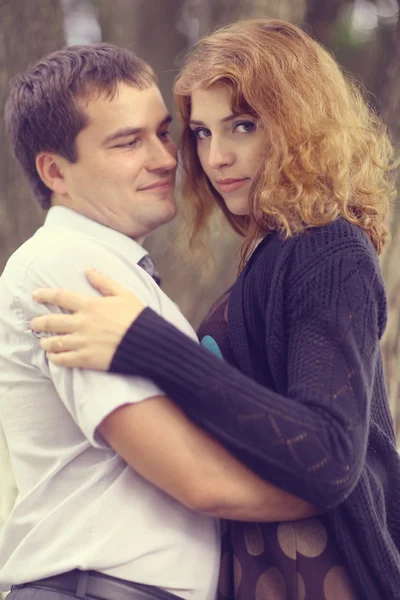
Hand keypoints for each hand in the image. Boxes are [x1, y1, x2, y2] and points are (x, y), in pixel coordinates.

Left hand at [30, 268, 144, 369]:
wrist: (147, 342)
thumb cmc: (137, 317)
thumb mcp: (123, 294)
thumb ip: (104, 282)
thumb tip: (88, 269)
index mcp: (91, 305)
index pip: (61, 297)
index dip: (45, 295)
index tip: (35, 295)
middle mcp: (83, 323)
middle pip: (52, 321)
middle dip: (39, 322)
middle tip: (33, 324)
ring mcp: (83, 342)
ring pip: (55, 342)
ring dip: (46, 342)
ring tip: (43, 342)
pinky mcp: (87, 358)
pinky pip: (64, 359)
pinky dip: (55, 358)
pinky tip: (52, 357)